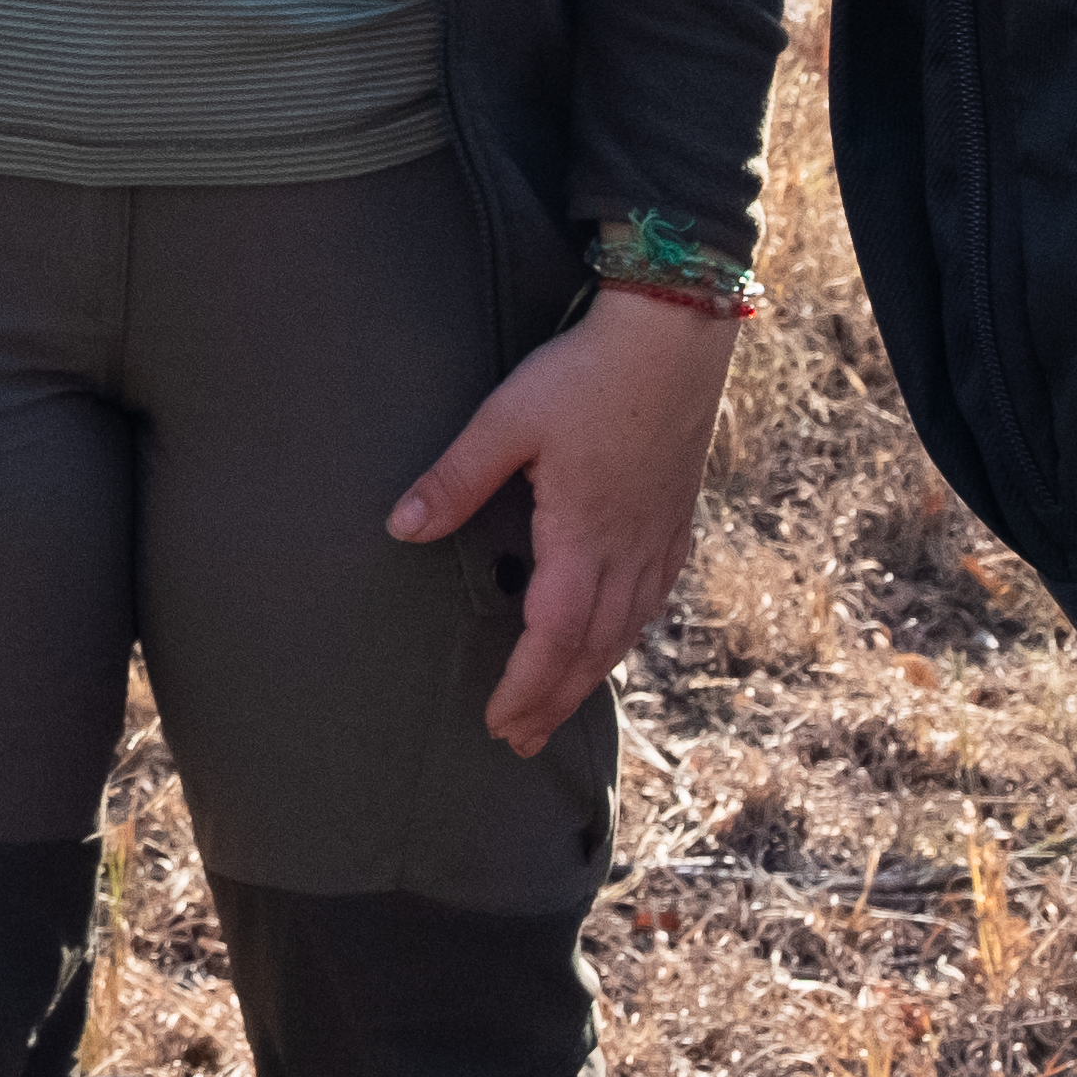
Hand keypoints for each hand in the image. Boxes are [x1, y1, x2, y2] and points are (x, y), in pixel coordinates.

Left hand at [387, 286, 743, 754]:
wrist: (674, 336)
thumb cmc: (586, 374)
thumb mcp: (506, 421)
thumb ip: (454, 479)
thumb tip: (400, 528)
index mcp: (585, 537)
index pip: (554, 637)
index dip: (526, 686)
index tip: (497, 722)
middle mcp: (630, 551)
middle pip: (593, 649)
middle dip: (553, 699)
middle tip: (518, 740)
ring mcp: (660, 538)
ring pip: (628, 629)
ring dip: (590, 674)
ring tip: (558, 706)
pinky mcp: (676, 519)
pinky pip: (654, 598)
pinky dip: (628, 632)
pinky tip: (616, 636)